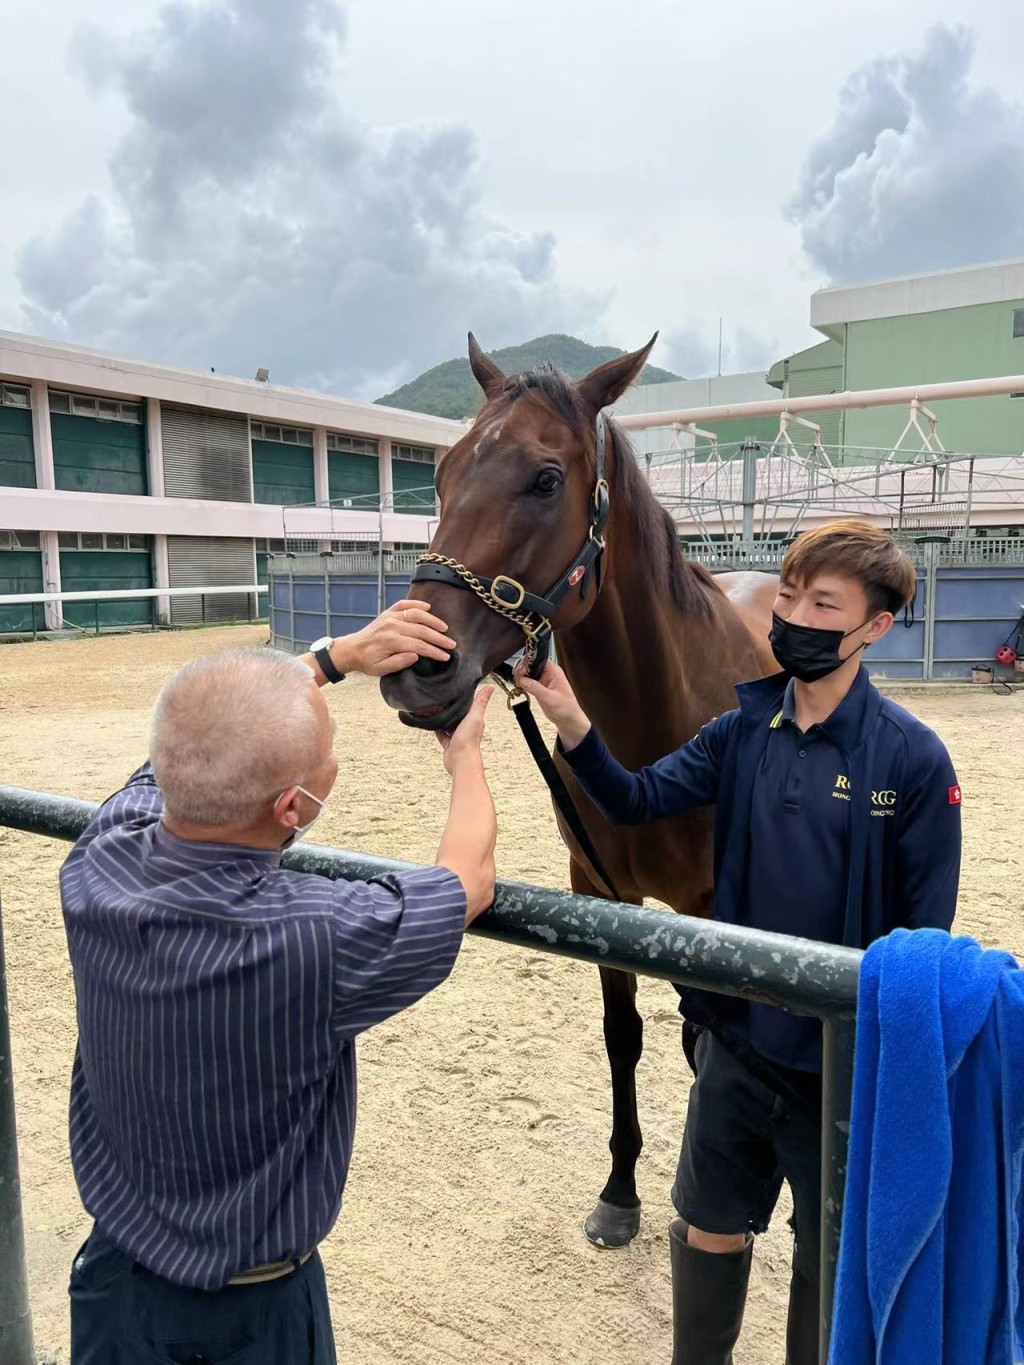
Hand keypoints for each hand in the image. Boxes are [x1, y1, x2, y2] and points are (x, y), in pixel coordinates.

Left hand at [342, 600, 456, 676]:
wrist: (352, 649)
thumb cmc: (367, 662)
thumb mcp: (381, 669)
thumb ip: (398, 663)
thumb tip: (416, 655)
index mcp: (391, 641)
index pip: (419, 646)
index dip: (434, 651)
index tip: (445, 656)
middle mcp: (392, 626)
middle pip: (421, 630)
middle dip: (439, 638)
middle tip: (451, 644)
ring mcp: (390, 617)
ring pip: (416, 615)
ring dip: (433, 621)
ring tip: (445, 628)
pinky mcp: (388, 612)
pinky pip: (404, 604)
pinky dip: (417, 604)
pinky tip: (428, 608)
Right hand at [436, 686, 494, 775]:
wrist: (460, 759)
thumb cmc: (469, 739)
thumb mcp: (475, 716)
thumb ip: (480, 701)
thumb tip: (490, 687)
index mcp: (474, 720)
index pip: (470, 706)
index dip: (465, 699)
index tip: (458, 689)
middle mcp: (466, 727)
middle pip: (459, 715)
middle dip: (453, 708)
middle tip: (443, 697)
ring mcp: (457, 736)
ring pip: (449, 724)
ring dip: (444, 718)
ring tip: (436, 707)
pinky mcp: (448, 743)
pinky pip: (441, 734)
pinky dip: (437, 729)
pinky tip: (431, 722)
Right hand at [514, 661, 590, 748]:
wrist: (567, 720)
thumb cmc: (566, 708)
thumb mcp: (550, 699)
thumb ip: (536, 688)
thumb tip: (523, 680)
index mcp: (554, 671)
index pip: (538, 659)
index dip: (527, 663)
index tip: (521, 672)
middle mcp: (548, 673)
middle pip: (530, 664)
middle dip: (521, 670)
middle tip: (518, 679)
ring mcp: (542, 680)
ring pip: (527, 672)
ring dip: (520, 677)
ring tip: (519, 684)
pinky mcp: (538, 687)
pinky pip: (526, 681)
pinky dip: (521, 684)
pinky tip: (520, 688)